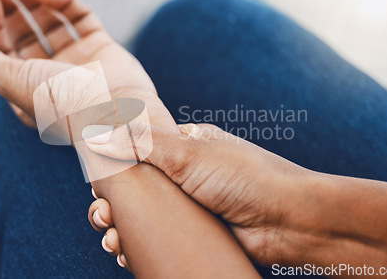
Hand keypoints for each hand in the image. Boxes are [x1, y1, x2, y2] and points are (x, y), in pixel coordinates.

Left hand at [0, 0, 175, 130]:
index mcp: (26, 89)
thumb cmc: (64, 104)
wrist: (119, 112)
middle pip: (22, 34)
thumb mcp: (13, 81)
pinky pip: (79, 17)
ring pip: (49, 23)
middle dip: (6, 7)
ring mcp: (77, 60)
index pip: (0, 50)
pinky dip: (62, 2)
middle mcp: (50, 75)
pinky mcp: (100, 46)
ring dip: (31, 0)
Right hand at [86, 122, 314, 266]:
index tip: (95, 181)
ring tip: (112, 238)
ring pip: (142, 217)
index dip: (112, 165)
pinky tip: (125, 253)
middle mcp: (184, 176)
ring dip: (119, 228)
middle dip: (111, 204)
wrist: (291, 221)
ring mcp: (189, 206)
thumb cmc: (246, 177)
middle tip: (103, 215)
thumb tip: (97, 133)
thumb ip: (142, 143)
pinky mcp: (194, 234)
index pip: (137, 151)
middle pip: (135, 189)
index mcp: (184, 146)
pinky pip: (158, 239)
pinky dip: (137, 247)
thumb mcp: (190, 153)